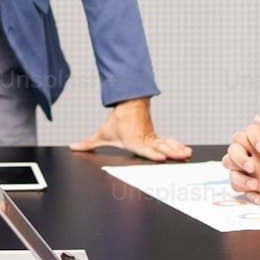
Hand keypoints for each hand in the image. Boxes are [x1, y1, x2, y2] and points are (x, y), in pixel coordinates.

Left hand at [70, 97, 190, 162]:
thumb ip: (87, 143)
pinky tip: (186, 150)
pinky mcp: (157, 137)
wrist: (129, 103)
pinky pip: (169, 142)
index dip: (153, 153)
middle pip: (160, 147)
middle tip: (180, 156)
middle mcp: (145, 140)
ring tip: (187, 154)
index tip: (161, 156)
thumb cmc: (116, 121)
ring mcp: (152, 138)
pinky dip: (178, 145)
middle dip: (171, 152)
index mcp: (133, 141)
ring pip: (167, 144)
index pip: (145, 149)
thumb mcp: (101, 134)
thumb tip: (72, 147)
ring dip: (177, 149)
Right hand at [225, 139, 259, 204]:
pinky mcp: (247, 182)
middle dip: (240, 159)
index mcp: (259, 136)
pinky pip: (239, 187)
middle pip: (233, 150)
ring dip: (241, 178)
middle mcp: (248, 150)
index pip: (249, 132)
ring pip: (231, 170)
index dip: (253, 139)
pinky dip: (249, 194)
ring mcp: (244, 167)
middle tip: (252, 167)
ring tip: (255, 185)